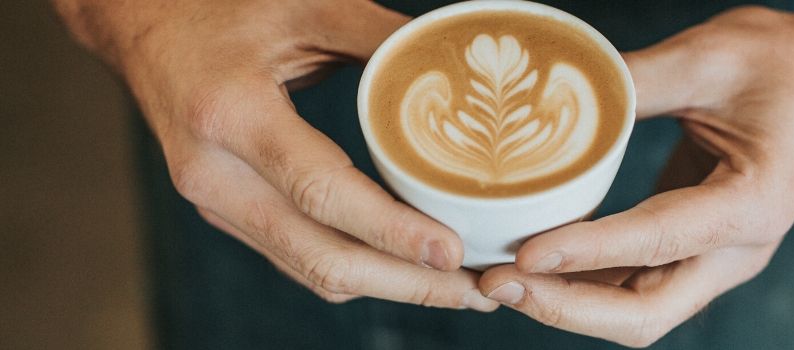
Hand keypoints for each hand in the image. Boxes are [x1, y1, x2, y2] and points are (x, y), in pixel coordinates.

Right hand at [53, 0, 497, 310]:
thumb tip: (460, 69)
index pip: (320, 192)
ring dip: (386, 285)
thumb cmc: (223, 10)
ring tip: (454, 287)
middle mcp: (215, 174)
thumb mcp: (304, 6)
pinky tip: (402, 267)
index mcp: (232, 116)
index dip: (390, 231)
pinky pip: (296, 257)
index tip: (452, 253)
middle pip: (318, 255)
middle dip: (404, 283)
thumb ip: (381, 37)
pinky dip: (354, 269)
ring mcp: (215, 202)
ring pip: (309, 268)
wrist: (145, 29)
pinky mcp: (226, 212)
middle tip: (475, 289)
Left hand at [479, 2, 793, 345]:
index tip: (522, 256)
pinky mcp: (695, 248)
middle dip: (565, 307)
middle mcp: (738, 249)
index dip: (584, 253)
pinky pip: (635, 285)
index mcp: (753, 205)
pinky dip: (584, 283)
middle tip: (495, 282)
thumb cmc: (785, 63)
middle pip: (644, 314)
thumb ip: (632, 82)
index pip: (656, 243)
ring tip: (498, 277)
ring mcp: (717, 256)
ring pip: (635, 310)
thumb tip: (548, 100)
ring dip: (566, 303)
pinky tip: (536, 262)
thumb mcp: (708, 57)